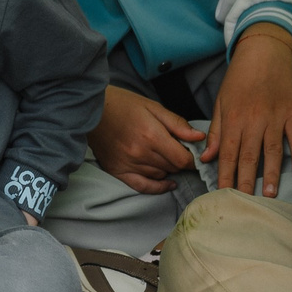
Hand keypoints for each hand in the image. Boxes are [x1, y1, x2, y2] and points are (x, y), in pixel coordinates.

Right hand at [86, 86, 204, 193]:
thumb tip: (200, 138)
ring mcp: (128, 164)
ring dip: (168, 168)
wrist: (91, 109)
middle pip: (173, 167)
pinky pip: (143, 186)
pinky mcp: (118, 171)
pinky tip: (168, 183)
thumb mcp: (154, 107)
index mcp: (152, 135)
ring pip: (160, 175)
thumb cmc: (124, 104)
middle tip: (179, 151)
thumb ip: (178, 124)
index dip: (193, 159)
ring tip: (165, 156)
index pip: (183, 159)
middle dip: (180, 161)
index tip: (194, 154)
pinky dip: (158, 187)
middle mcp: (140, 153)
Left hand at [203, 25, 291, 197]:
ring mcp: (275, 118)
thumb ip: (216, 132)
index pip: (227, 154)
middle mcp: (254, 121)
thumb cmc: (239, 78)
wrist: (265, 52)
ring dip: (272, 174)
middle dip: (246, 182)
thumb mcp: (221, 102)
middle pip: (249, 157)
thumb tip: (207, 157)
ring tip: (270, 195)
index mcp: (234, 119)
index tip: (222, 195)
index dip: (225, 176)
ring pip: (272, 151)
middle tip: (244, 204)